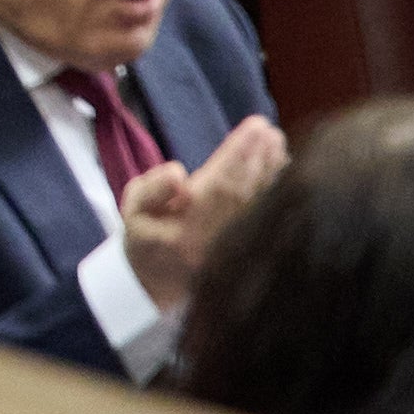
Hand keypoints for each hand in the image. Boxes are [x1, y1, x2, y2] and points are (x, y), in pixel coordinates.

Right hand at [117, 110, 289, 311]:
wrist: (156, 287)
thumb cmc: (145, 239)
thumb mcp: (132, 212)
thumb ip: (151, 189)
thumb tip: (179, 173)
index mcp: (186, 232)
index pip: (219, 187)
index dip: (239, 155)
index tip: (255, 126)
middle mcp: (216, 243)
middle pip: (245, 195)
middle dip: (259, 160)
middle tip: (269, 131)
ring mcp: (234, 251)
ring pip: (259, 206)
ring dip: (271, 173)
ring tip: (277, 143)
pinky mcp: (246, 253)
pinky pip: (265, 218)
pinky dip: (275, 192)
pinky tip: (281, 170)